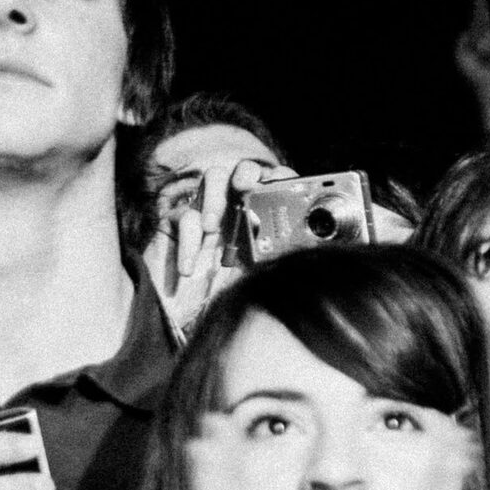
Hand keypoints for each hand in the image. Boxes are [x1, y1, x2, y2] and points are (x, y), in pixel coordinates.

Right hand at [144, 157, 296, 335]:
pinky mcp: (177, 223)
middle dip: (246, 174)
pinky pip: (183, 217)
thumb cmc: (226, 298)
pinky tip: (190, 269)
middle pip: (242, 170)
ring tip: (213, 228)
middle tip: (244, 187)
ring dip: (215, 199)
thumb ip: (283, 262)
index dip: (280, 176)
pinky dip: (189, 242)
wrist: (183, 319)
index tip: (284, 181)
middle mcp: (236, 207)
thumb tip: (312, 252)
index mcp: (262, 217)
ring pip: (213, 177)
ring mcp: (207, 211)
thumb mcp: (261, 280)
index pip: (275, 183)